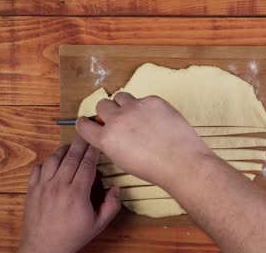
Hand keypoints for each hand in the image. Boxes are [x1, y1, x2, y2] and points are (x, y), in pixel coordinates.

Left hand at [18, 137, 120, 252]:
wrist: (43, 248)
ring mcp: (43, 187)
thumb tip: (116, 188)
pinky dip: (46, 162)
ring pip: (53, 159)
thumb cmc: (71, 236)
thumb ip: (111, 206)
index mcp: (77, 193)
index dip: (93, 150)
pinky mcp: (32, 190)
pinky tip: (53, 162)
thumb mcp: (98, 225)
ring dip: (63, 149)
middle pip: (71, 157)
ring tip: (71, 146)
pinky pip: (37, 169)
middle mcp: (59, 186)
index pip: (87, 164)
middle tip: (87, 134)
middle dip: (81, 143)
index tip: (98, 141)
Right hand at [76, 92, 213, 187]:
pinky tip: (156, 119)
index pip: (84, 125)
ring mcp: (135, 107)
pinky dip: (146, 106)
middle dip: (107, 111)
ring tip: (137, 116)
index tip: (87, 122)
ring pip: (120, 97)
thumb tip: (110, 133)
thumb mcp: (123, 161)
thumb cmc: (155, 167)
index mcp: (107, 139)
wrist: (181, 161)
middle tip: (119, 118)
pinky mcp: (153, 100)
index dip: (85, 123)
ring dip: (124, 104)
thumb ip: (112, 144)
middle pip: (102, 104)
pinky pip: (143, 98)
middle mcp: (117, 120)